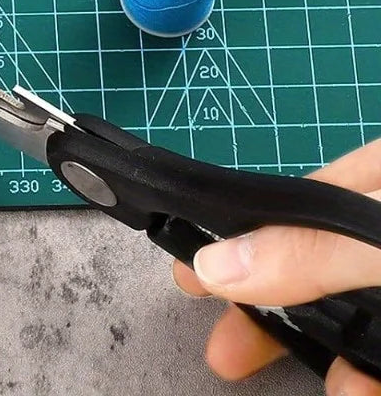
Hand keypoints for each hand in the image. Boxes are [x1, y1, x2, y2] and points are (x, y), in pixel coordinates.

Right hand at [173, 138, 380, 394]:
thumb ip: (313, 249)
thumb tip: (215, 264)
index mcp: (371, 179)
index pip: (288, 204)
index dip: (235, 241)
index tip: (192, 276)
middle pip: (312, 267)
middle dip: (269, 313)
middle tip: (226, 352)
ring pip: (355, 318)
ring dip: (333, 360)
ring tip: (334, 392)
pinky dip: (371, 381)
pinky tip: (362, 393)